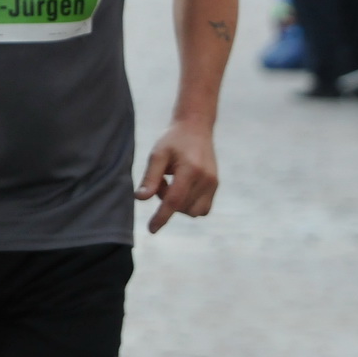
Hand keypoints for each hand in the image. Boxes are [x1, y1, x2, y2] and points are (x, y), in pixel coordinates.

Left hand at [135, 119, 218, 233]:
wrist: (196, 127)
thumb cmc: (173, 140)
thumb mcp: (157, 154)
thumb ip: (150, 177)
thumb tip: (141, 199)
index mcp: (191, 169)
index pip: (174, 201)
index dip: (162, 217)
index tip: (151, 229)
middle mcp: (206, 178)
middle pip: (182, 207)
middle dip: (167, 202)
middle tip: (161, 181)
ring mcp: (214, 183)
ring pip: (194, 212)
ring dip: (179, 205)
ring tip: (173, 184)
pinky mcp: (216, 185)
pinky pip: (203, 208)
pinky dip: (190, 205)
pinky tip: (183, 189)